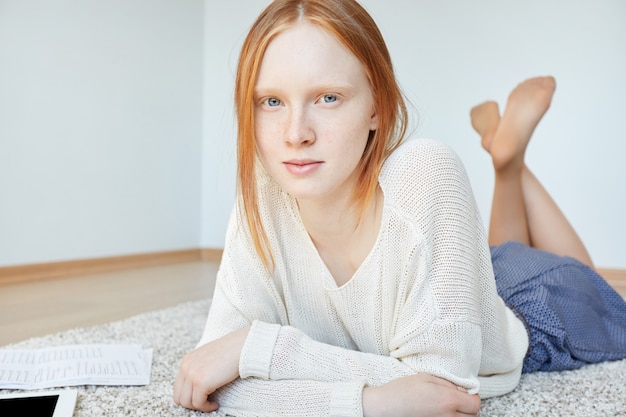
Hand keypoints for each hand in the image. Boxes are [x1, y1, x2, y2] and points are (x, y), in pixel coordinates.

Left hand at [173, 327, 249, 411]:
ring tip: (211, 403)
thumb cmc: (230, 352)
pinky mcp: (201, 382)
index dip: (189, 396)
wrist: (241, 346)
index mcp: (187, 361)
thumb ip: (199, 368)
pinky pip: (198, 403)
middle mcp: (186, 367)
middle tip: (206, 403)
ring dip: (199, 406)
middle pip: (179, 397)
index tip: (201, 398)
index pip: (178, 387)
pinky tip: (215, 404)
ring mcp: (192, 374)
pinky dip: (207, 407)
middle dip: (192, 403)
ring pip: (186, 403)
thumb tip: (197, 386)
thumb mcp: (208, 358)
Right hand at [362, 373, 480, 416]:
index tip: (465, 393)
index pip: (475, 404)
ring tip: (445, 407)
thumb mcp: (426, 377)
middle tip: (456, 399)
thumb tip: (463, 390)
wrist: (384, 408)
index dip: (472, 397)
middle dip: (467, 407)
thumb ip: (448, 383)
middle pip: (472, 416)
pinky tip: (438, 413)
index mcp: (448, 400)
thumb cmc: (402, 390)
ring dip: (459, 415)